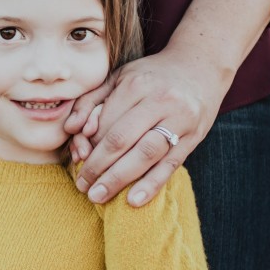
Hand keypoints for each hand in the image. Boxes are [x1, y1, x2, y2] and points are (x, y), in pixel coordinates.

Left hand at [67, 50, 229, 206]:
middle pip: (122, 139)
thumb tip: (70, 129)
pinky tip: (133, 201)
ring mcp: (179, 120)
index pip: (105, 121)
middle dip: (97, 165)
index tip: (77, 159)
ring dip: (118, 179)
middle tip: (81, 185)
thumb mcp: (118, 78)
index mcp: (136, 84)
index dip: (88, 143)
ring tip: (98, 196)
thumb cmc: (151, 77)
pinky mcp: (193, 138)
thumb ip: (90, 101)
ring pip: (145, 154)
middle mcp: (159, 100)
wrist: (200, 69)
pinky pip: (170, 165)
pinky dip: (151, 185)